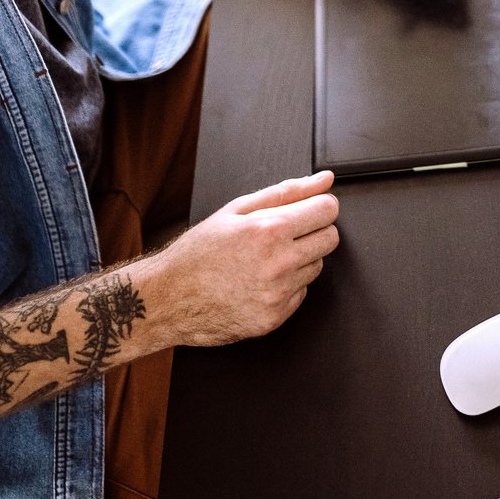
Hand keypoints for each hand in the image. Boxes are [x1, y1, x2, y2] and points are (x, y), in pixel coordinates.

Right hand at [147, 171, 340, 346]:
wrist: (169, 298)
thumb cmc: (198, 252)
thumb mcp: (236, 210)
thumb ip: (286, 192)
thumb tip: (324, 180)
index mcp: (269, 231)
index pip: (328, 210)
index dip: (319, 206)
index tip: (307, 210)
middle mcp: (279, 264)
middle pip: (330, 239)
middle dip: (313, 231)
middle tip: (282, 234)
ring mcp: (277, 295)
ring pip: (317, 267)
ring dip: (300, 260)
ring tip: (264, 259)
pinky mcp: (274, 318)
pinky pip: (301, 294)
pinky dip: (288, 286)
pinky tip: (259, 281)